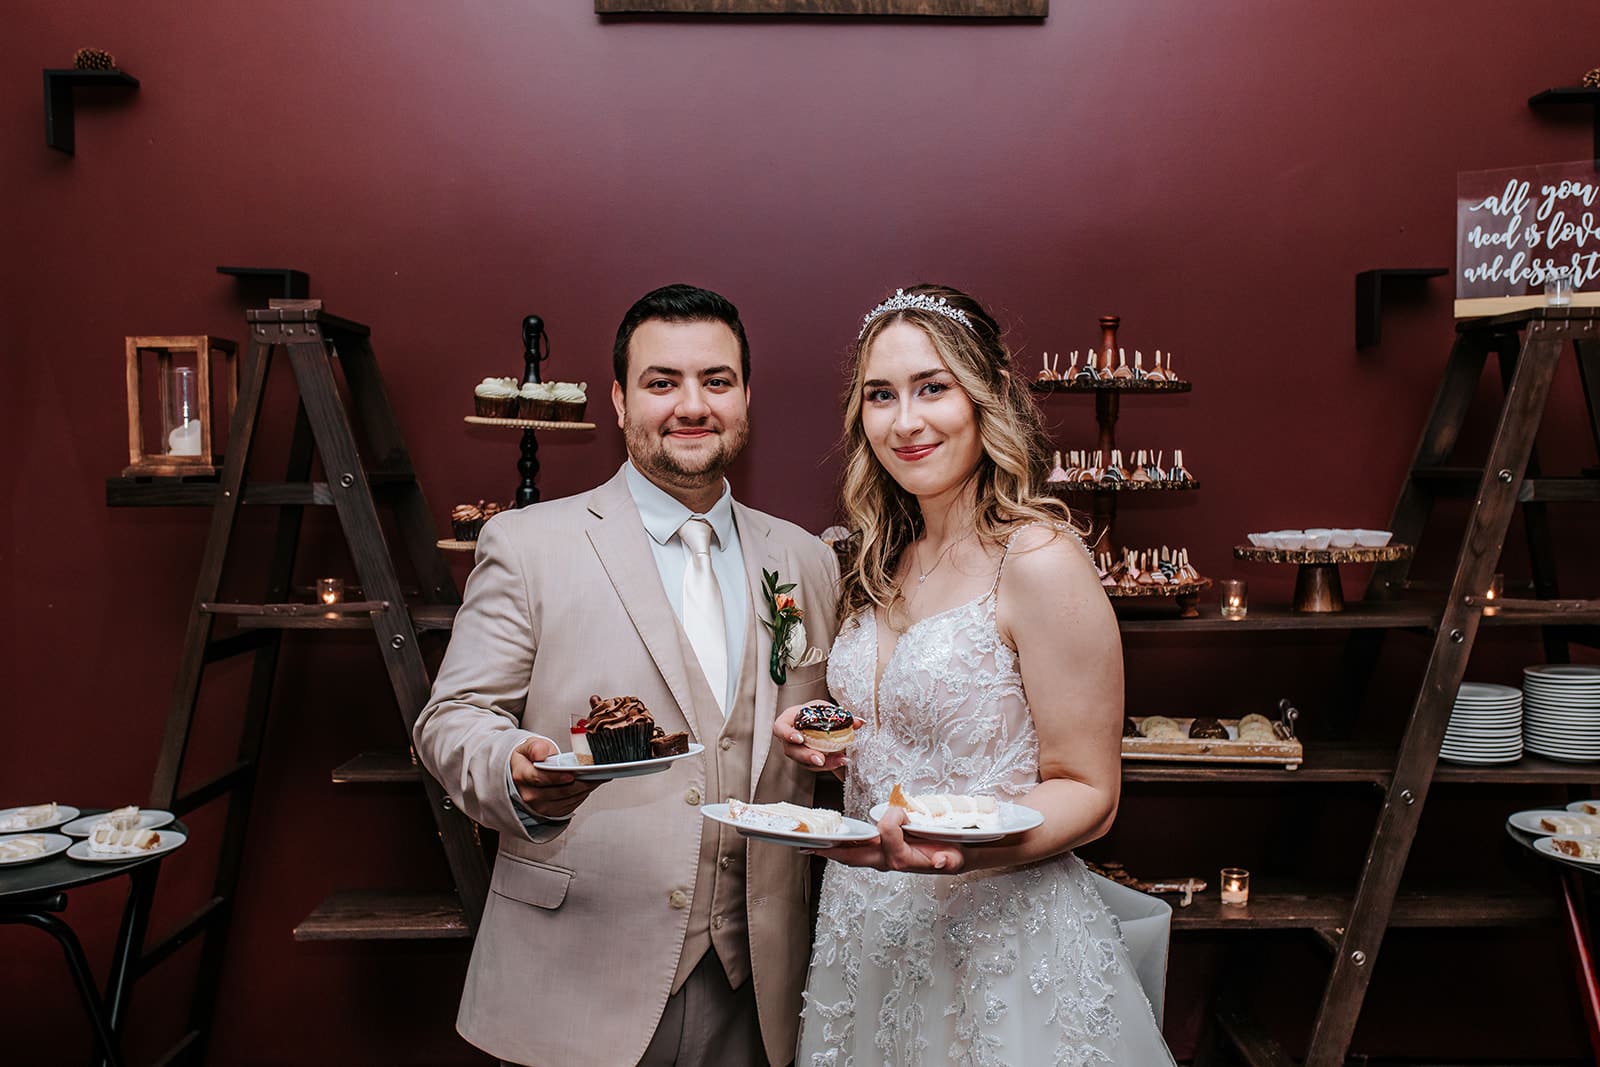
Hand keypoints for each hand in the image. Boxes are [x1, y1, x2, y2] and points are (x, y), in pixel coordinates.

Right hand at [509, 735, 603, 818]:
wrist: (527, 772)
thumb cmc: (531, 758)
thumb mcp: (529, 746)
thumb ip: (535, 747)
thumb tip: (541, 754)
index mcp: (522, 775)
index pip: (539, 778)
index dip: (556, 777)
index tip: (572, 774)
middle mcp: (529, 794)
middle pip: (559, 791)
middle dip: (580, 782)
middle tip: (595, 772)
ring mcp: (541, 805)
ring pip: (568, 798)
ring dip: (585, 787)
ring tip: (598, 776)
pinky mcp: (552, 811)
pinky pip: (572, 804)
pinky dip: (584, 793)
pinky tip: (591, 783)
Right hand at [773, 704, 862, 772]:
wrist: (816, 721)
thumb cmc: (814, 713)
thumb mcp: (825, 709)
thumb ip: (840, 715)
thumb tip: (859, 722)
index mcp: (788, 721)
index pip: (780, 728)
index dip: (787, 734)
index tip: (799, 739)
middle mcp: (788, 739)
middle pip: (792, 751)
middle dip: (807, 756)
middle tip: (820, 760)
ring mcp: (796, 751)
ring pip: (804, 762)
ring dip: (822, 763)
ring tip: (838, 761)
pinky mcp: (806, 760)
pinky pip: (814, 766)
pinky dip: (828, 764)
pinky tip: (840, 762)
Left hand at [812, 806, 964, 873]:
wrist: (954, 857)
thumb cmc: (952, 855)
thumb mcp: (953, 858)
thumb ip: (946, 860)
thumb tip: (941, 861)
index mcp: (904, 859)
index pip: (887, 839)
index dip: (892, 823)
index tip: (902, 813)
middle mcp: (888, 860)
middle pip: (855, 857)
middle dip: (833, 852)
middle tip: (808, 847)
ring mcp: (883, 856)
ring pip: (853, 855)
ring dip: (833, 850)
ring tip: (810, 845)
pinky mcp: (882, 850)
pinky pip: (858, 850)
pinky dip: (842, 846)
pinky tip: (828, 843)